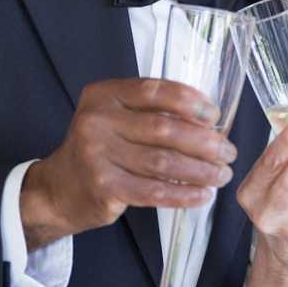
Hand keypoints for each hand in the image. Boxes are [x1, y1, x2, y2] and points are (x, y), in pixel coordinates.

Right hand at [20, 78, 236, 247]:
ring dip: (201, 170)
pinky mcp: (104, 187)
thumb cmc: (100, 149)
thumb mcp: (116, 118)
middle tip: (228, 152)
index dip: (190, 101)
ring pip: (163, 162)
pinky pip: (154, 191)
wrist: (59, 188)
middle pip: (164, 129)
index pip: (155, 91)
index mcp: (104, 95)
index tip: (215, 115)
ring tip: (222, 174)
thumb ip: (151, 112)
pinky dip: (183, 194)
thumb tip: (208, 120)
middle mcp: (97, 121)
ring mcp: (98, 155)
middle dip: (205, 142)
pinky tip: (202, 195)